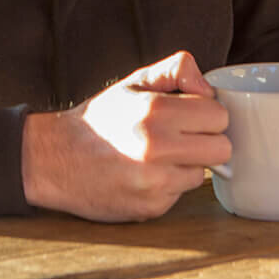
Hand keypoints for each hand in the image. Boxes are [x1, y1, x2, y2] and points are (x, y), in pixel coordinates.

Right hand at [21, 50, 230, 221]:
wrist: (56, 159)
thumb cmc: (100, 119)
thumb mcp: (134, 81)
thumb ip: (176, 70)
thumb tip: (209, 87)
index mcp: (156, 110)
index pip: (219, 115)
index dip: (207, 113)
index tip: (191, 114)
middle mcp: (157, 147)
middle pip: (222, 148)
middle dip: (207, 140)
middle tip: (183, 136)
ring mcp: (155, 182)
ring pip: (202, 173)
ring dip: (187, 165)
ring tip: (158, 156)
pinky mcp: (151, 208)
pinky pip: (181, 194)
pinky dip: (169, 185)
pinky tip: (146, 175)